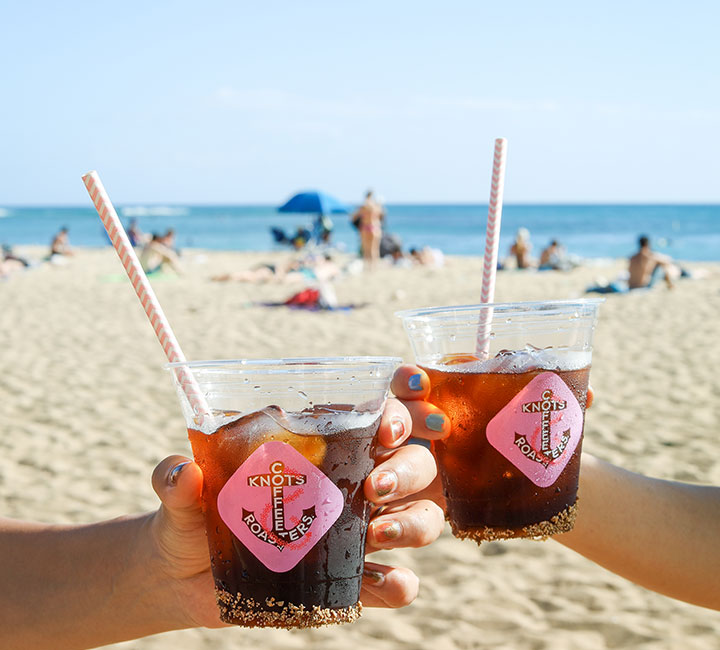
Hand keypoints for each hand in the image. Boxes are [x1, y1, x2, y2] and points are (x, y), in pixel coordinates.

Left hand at [147, 399, 444, 626]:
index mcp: (321, 443)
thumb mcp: (183, 492)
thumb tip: (183, 472)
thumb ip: (178, 479)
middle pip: (413, 460)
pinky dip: (398, 582)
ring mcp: (356, 528)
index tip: (398, 410)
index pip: (379, 411)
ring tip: (379, 532)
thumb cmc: (193, 513)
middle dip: (408, 467)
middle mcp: (350, 479)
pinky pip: (390, 579)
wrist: (184, 573)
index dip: (403, 404)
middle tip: (376, 484)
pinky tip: (388, 582)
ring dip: (413, 521)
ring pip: (419, 514)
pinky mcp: (349, 575)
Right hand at [388, 364, 595, 513]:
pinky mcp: (405, 510)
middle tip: (396, 438)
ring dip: (384, 477)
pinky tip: (380, 537)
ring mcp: (403, 471)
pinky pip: (388, 518)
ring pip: (383, 468)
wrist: (515, 494)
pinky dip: (388, 526)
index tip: (423, 383)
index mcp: (437, 402)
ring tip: (379, 496)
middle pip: (392, 420)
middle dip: (393, 424)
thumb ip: (548, 406)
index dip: (409, 378)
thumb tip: (587, 394)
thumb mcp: (525, 425)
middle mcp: (413, 434)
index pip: (411, 381)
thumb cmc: (514, 447)